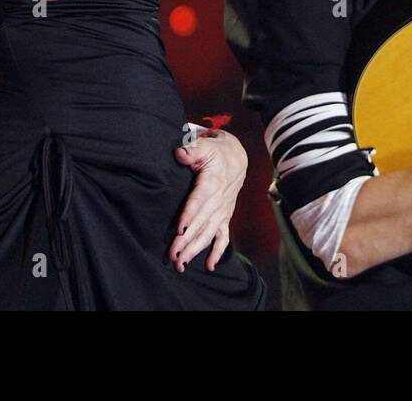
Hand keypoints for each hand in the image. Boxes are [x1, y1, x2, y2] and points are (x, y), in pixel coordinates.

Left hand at [170, 129, 247, 272]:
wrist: (237, 157)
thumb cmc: (216, 151)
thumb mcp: (206, 145)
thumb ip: (193, 149)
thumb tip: (180, 152)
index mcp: (213, 182)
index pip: (200, 200)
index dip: (190, 215)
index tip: (180, 229)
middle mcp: (219, 200)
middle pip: (202, 222)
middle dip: (188, 240)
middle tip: (174, 256)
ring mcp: (223, 210)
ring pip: (210, 233)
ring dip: (196, 249)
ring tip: (182, 264)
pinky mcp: (225, 216)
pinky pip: (223, 237)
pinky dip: (217, 252)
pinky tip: (208, 266)